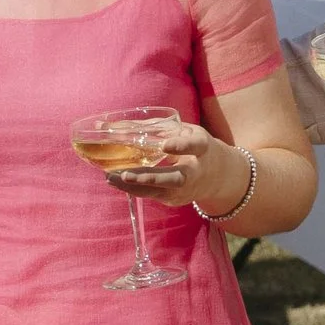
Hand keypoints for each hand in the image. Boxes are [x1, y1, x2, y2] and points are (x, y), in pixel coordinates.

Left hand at [100, 113, 238, 209]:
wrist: (217, 175)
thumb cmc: (193, 145)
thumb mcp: (184, 130)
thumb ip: (155, 127)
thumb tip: (108, 125)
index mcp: (203, 148)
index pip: (195, 146)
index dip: (181, 145)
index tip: (166, 145)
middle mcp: (195, 172)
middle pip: (174, 179)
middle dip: (150, 178)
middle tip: (126, 175)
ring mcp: (185, 190)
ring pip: (159, 192)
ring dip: (134, 187)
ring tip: (110, 178)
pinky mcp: (174, 199)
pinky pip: (152, 195)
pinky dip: (133, 189)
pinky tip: (115, 181)